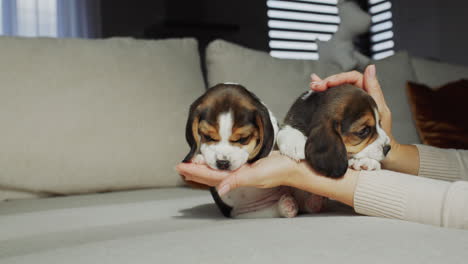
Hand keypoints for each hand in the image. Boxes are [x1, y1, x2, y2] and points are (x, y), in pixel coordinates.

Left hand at [176, 151, 301, 195]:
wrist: (294, 166)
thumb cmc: (278, 171)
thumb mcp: (257, 174)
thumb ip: (238, 181)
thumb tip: (219, 189)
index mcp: (237, 178)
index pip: (210, 177)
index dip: (194, 172)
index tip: (180, 167)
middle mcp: (237, 176)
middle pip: (210, 175)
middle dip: (194, 171)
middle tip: (179, 167)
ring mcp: (242, 171)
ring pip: (217, 171)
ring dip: (203, 169)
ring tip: (191, 166)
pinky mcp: (247, 164)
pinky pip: (227, 166)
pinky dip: (216, 164)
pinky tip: (214, 162)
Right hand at [309, 66, 418, 174]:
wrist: (379, 151)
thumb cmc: (383, 132)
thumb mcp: (380, 109)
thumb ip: (374, 89)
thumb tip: (370, 68)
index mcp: (368, 91)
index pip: (353, 77)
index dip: (339, 77)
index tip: (328, 83)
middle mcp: (358, 95)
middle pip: (341, 82)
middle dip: (327, 81)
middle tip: (315, 85)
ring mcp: (349, 103)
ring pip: (335, 89)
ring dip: (323, 85)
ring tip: (312, 85)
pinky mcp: (342, 112)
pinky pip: (332, 100)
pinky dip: (322, 94)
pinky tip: (313, 89)